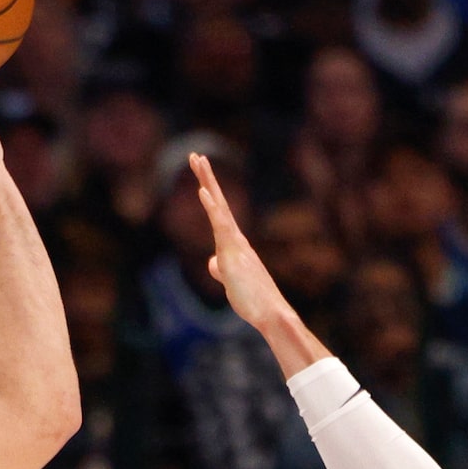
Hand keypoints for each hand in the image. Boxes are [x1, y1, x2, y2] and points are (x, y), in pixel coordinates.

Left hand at [190, 152, 295, 335]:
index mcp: (234, 244)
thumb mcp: (230, 281)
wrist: (271, 313)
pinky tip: (203, 191)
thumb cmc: (253, 300)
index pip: (219, 213)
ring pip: (219, 206)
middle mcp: (236, 238)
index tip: (201, 173)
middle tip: (196, 155)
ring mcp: (235, 243)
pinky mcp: (232, 252)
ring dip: (208, 181)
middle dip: (207, 177)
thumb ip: (221, 269)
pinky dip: (212, 206)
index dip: (209, 192)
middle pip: (219, 201)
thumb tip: (212, 262)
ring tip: (197, 160)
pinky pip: (220, 224)